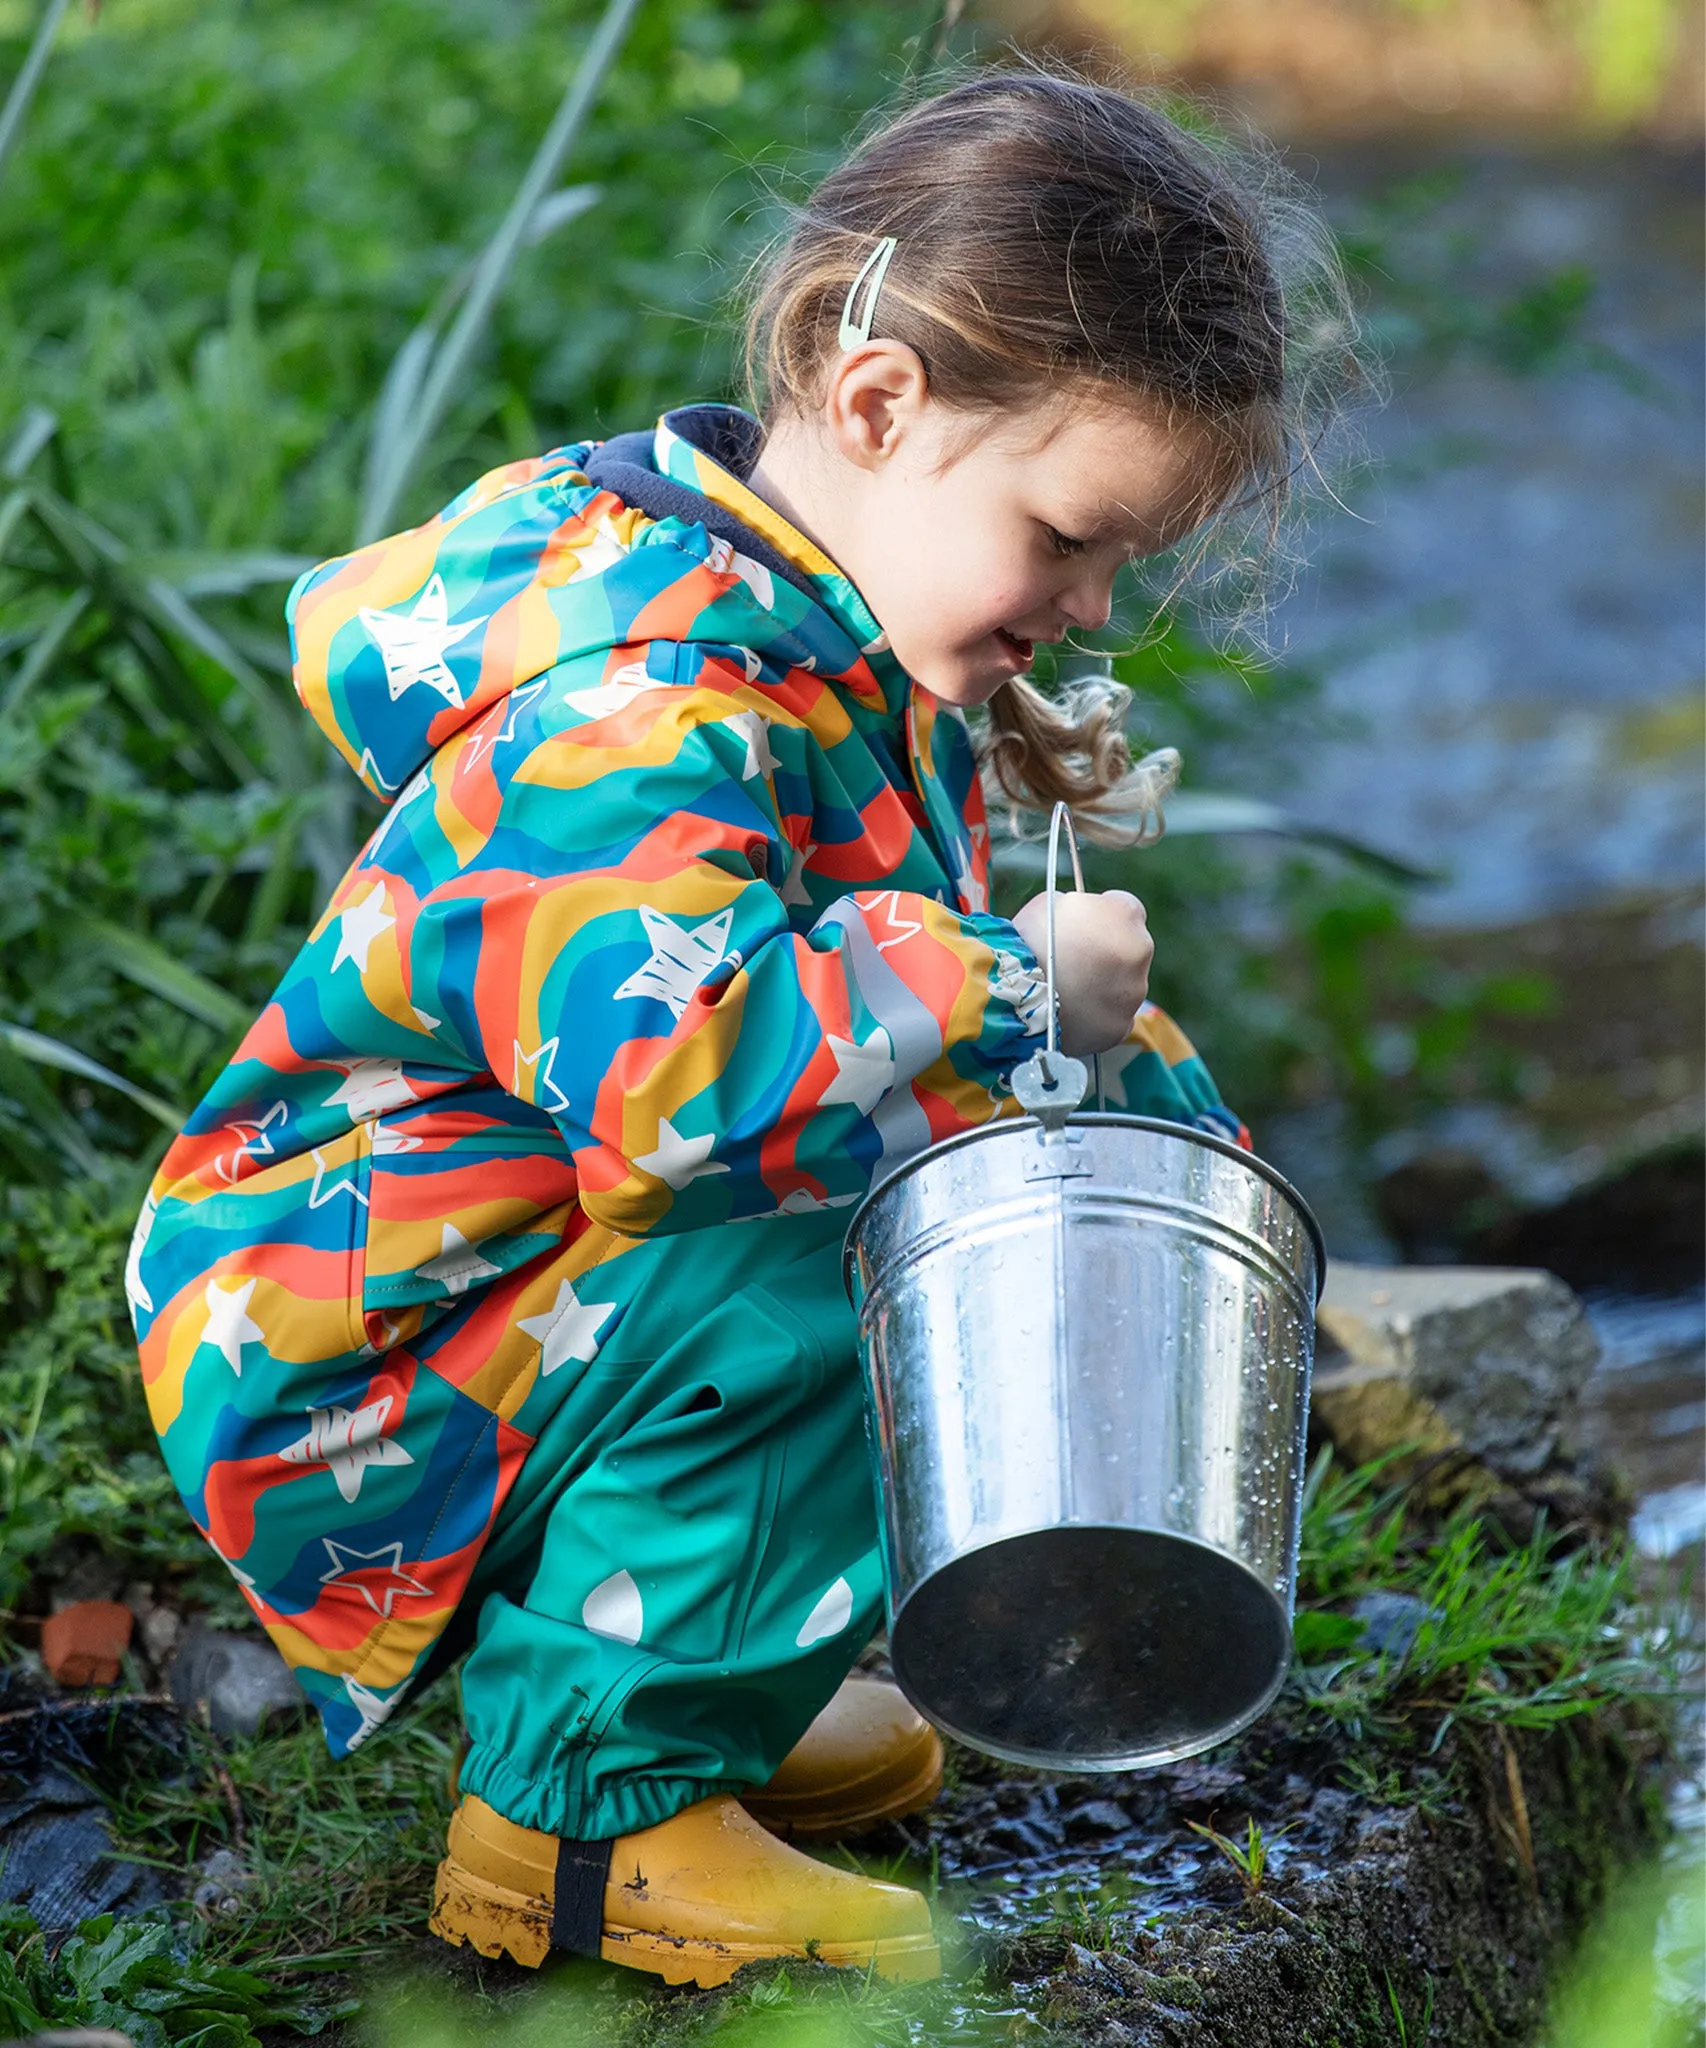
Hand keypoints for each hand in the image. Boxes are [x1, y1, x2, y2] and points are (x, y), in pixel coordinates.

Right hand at [1012, 889, 1151, 1055]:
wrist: (1014, 992)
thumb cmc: (1027, 941)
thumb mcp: (1052, 904)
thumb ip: (1080, 908)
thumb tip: (1082, 917)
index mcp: (1125, 915)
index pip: (1127, 910)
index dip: (1105, 918)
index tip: (1088, 927)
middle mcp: (1140, 952)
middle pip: (1131, 950)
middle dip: (1107, 954)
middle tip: (1075, 962)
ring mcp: (1133, 993)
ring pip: (1124, 987)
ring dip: (1104, 986)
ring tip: (1068, 991)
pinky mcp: (1119, 1027)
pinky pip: (1114, 1018)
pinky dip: (1097, 1015)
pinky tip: (1073, 1013)